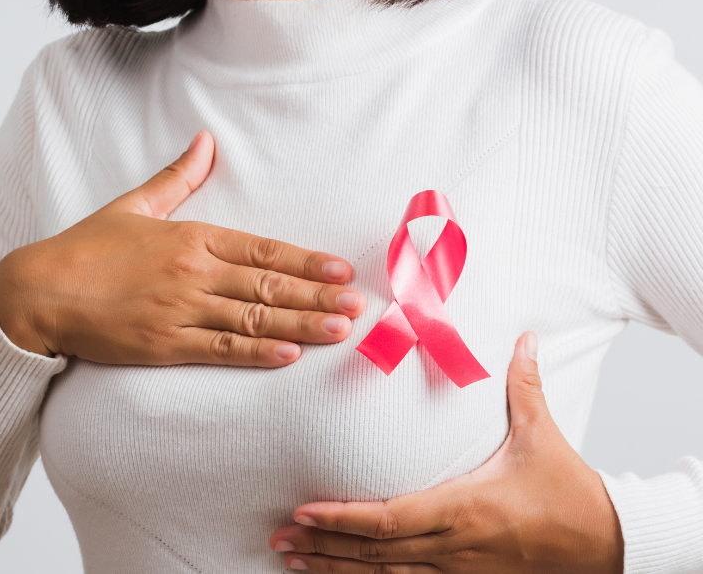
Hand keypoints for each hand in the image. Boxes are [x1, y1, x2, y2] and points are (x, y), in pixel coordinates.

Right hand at [0, 130, 364, 366]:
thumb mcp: (133, 206)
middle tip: (359, 307)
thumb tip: (206, 140)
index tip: (342, 270)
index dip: (306, 261)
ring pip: (251, 319)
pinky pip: (217, 349)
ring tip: (338, 331)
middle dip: (317, 296)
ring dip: (300, 325)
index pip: (261, 249)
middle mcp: (190, 272)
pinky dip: (255, 353)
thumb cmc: (85, 249)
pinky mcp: (161, 344)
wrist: (38, 292)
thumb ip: (177, 177)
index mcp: (189, 237)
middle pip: (266, 286)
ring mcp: (177, 310)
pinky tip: (288, 355)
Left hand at [269, 332, 623, 572]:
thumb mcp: (544, 438)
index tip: (304, 511)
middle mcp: (454, 545)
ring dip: (334, 568)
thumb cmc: (572, 495)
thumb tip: (524, 336)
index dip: (343, 520)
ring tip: (290, 558)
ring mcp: (457, 571)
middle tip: (277, 535)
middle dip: (322, 545)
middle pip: (375, 553)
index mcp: (465, 508)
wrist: (609, 548)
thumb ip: (524, 386)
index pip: (390, 519)